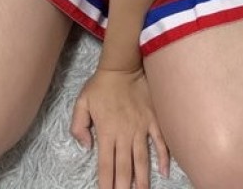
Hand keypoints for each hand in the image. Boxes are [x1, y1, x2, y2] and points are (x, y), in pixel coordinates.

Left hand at [69, 65, 170, 188]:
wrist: (123, 66)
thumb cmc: (101, 85)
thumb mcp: (81, 102)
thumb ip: (78, 126)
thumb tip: (86, 147)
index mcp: (106, 132)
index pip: (106, 165)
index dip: (106, 184)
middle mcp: (124, 134)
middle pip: (125, 168)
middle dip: (124, 187)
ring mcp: (141, 128)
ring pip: (142, 160)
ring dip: (142, 180)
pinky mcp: (153, 120)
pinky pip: (160, 142)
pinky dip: (163, 157)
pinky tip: (164, 172)